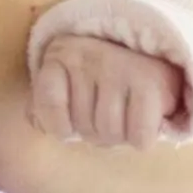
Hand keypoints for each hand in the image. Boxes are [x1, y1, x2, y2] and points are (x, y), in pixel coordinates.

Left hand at [32, 33, 180, 148]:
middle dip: (97, 133)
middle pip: (83, 128)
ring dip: (120, 136)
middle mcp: (88, 56)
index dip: (61, 127)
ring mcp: (119, 67)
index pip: (48, 106)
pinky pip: (138, 136)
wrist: (158, 56)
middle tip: (110, 114)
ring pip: (110, 133)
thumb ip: (48, 103)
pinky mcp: (150, 83)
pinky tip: (145, 119)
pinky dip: (142, 138)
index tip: (71, 124)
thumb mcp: (70, 81)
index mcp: (61, 53)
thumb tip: (35, 122)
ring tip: (127, 114)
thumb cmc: (106, 78)